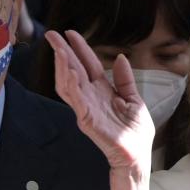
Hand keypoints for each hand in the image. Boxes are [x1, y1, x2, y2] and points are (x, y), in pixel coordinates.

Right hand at [46, 30, 153, 170]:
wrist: (137, 156)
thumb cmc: (135, 133)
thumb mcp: (134, 100)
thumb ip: (125, 80)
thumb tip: (120, 57)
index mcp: (102, 91)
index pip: (87, 65)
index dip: (79, 48)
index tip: (69, 32)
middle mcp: (91, 97)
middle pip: (73, 70)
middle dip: (62, 52)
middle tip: (51, 34)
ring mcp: (87, 109)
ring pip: (69, 84)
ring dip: (63, 66)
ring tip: (59, 50)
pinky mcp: (87, 121)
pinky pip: (76, 101)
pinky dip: (72, 86)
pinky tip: (69, 72)